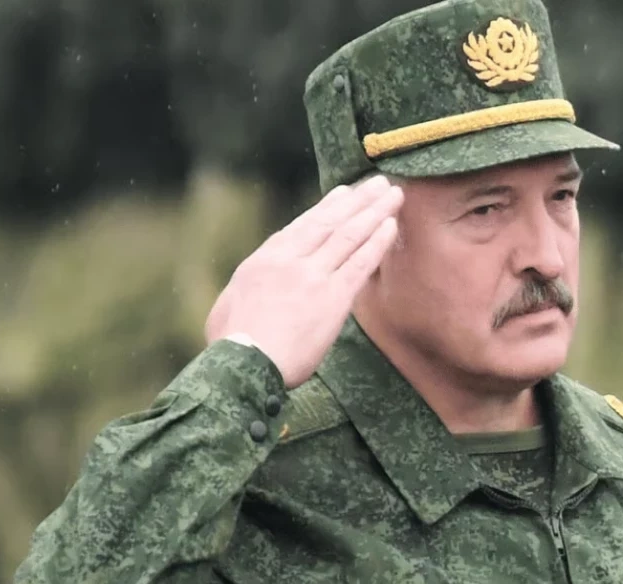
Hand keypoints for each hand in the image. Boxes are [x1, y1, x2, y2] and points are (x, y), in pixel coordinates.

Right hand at [204, 175, 402, 388]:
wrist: (244, 362)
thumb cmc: (230, 344)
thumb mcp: (229, 304)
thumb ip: (248, 288)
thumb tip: (252, 288)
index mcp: (264, 259)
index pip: (302, 226)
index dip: (328, 208)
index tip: (345, 193)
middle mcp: (290, 259)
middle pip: (330, 222)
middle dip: (357, 199)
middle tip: (378, 182)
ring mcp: (313, 276)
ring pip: (349, 235)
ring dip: (375, 211)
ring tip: (394, 193)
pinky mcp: (333, 298)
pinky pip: (360, 262)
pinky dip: (378, 242)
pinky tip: (392, 226)